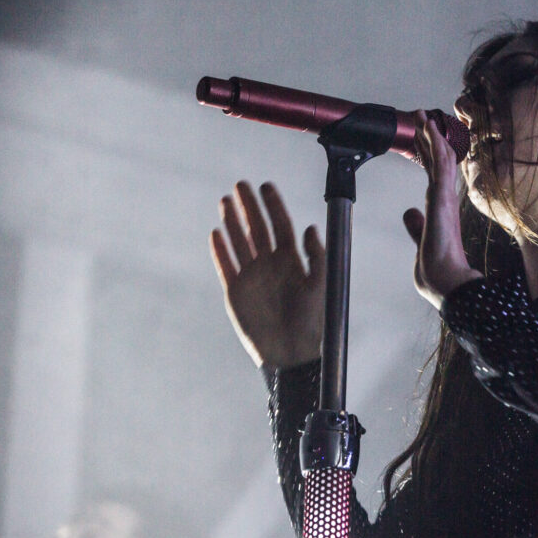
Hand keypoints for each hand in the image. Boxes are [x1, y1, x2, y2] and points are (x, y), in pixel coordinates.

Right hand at [210, 181, 324, 367]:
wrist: (292, 352)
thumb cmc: (313, 321)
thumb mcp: (322, 285)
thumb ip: (317, 256)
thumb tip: (310, 227)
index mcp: (293, 260)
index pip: (281, 225)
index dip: (274, 206)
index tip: (266, 187)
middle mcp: (271, 264)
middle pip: (258, 228)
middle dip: (250, 206)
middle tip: (241, 184)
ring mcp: (253, 277)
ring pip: (240, 243)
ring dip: (232, 222)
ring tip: (225, 201)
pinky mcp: (236, 292)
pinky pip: (226, 266)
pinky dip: (220, 250)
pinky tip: (215, 233)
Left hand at [403, 111, 482, 309]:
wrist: (444, 280)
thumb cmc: (436, 267)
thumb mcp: (421, 239)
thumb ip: (415, 225)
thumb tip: (409, 213)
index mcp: (439, 207)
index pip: (433, 173)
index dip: (428, 153)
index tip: (424, 137)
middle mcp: (444, 198)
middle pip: (437, 160)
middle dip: (429, 138)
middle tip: (423, 116)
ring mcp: (444, 196)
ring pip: (440, 157)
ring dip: (431, 135)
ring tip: (424, 115)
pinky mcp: (442, 197)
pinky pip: (439, 165)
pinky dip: (435, 144)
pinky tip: (430, 128)